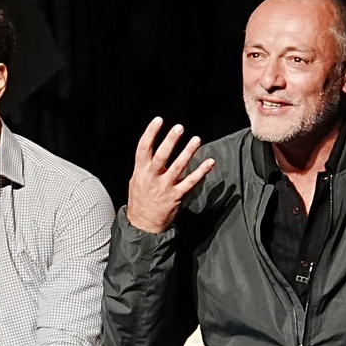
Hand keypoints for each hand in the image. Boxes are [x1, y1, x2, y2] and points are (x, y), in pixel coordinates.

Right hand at [126, 117, 214, 234]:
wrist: (143, 224)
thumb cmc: (140, 200)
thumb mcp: (136, 180)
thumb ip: (144, 166)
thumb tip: (150, 148)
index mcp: (140, 171)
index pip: (143, 148)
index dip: (150, 133)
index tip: (158, 120)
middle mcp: (152, 177)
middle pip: (161, 156)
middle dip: (170, 141)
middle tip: (179, 128)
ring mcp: (165, 187)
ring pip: (178, 167)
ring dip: (188, 152)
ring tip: (196, 139)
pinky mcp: (176, 196)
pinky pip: (191, 182)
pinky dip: (201, 172)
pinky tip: (210, 162)